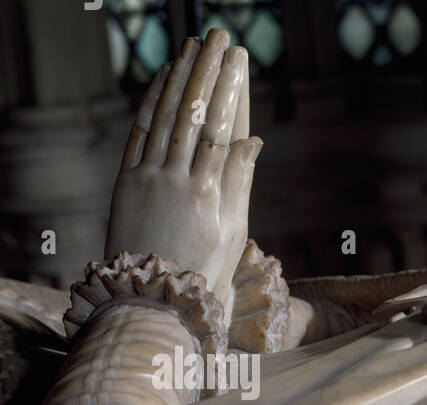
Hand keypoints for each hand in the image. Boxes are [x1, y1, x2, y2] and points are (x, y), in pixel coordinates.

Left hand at [105, 29, 258, 320]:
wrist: (156, 296)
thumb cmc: (204, 269)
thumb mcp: (232, 231)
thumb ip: (238, 181)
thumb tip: (251, 140)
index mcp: (208, 194)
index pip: (222, 129)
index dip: (231, 92)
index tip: (240, 61)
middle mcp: (177, 180)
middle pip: (194, 115)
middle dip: (208, 72)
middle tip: (221, 38)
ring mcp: (149, 178)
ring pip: (166, 117)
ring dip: (181, 77)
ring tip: (194, 46)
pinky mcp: (128, 181)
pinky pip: (141, 132)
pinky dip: (152, 102)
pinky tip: (164, 78)